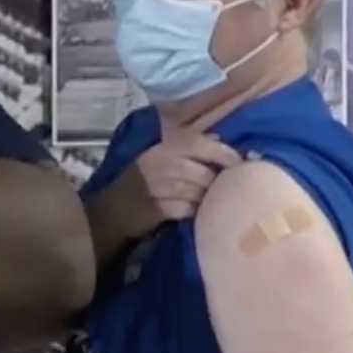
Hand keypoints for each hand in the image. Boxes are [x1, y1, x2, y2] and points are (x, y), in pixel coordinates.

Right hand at [103, 126, 244, 239]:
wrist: (113, 212)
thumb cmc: (143, 181)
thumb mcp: (161, 156)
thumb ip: (188, 147)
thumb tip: (220, 140)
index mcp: (163, 146)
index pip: (199, 143)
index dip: (223, 153)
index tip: (239, 163)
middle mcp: (159, 162)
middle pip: (202, 171)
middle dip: (216, 181)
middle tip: (222, 186)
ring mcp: (156, 186)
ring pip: (196, 191)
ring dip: (206, 197)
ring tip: (207, 199)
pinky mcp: (156, 208)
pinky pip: (186, 209)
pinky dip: (193, 211)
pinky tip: (193, 211)